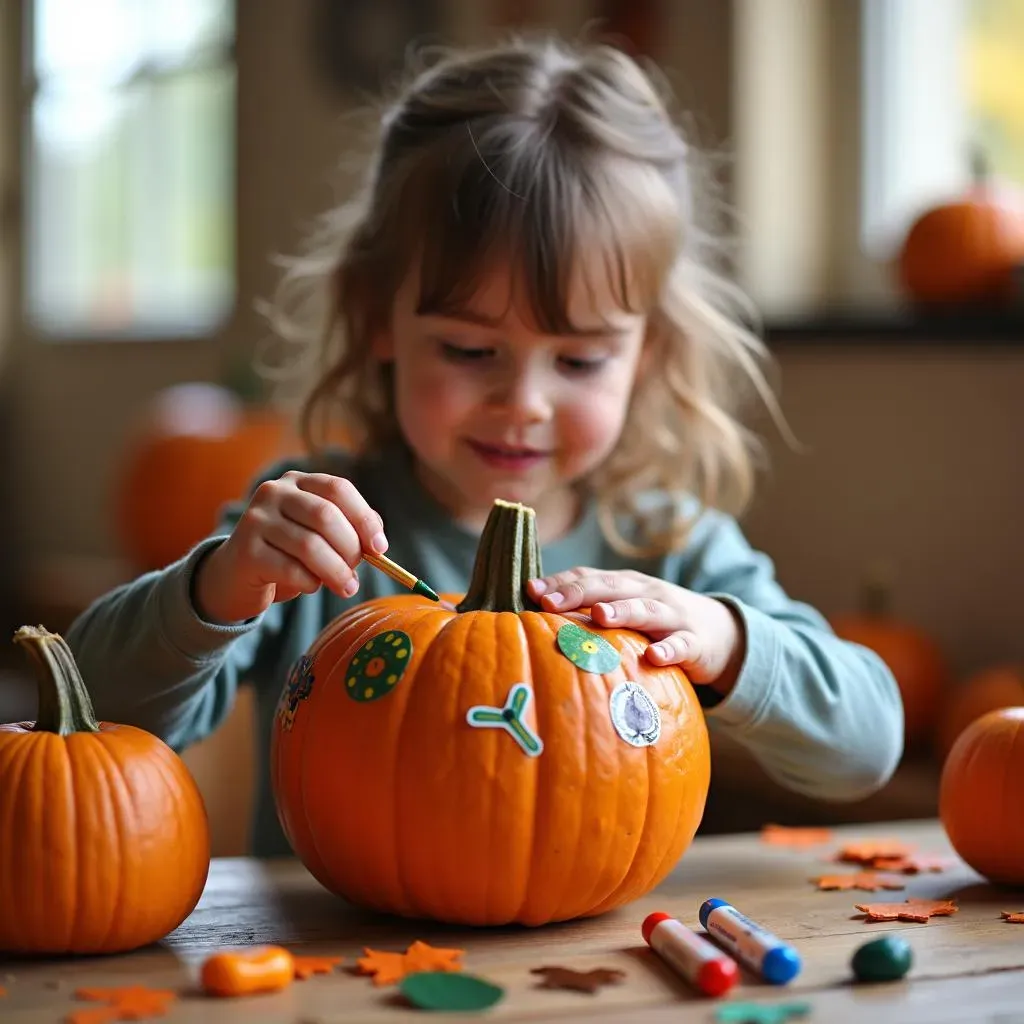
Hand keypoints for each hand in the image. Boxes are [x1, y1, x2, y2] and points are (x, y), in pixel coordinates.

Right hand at [193, 472, 387, 624]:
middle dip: (350, 549)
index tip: (380, 548)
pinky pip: (290, 569)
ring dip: (336, 571)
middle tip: (357, 572)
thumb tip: (378, 543)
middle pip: (325, 516)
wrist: (235, 575)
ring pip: (309, 545)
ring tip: (346, 587)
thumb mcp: (319, 535)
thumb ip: (349, 531)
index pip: (338, 489)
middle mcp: (274, 492)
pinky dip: (310, 582)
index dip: (364, 518)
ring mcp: (256, 519)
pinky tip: (312, 586)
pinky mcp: (246, 551)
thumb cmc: (287, 553)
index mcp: (297, 482)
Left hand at [526, 568, 745, 695]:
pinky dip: (668, 649)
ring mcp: (671, 616)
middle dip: (578, 593)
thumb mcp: (624, 611)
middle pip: (610, 588)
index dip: (559, 582)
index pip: (588, 577)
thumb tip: (534, 619)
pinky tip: (653, 657)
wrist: (720, 634)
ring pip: (644, 610)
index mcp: (623, 585)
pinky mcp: (694, 643)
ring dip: (621, 611)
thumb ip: (588, 613)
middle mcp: (645, 593)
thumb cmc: (656, 624)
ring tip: (599, 616)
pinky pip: (681, 645)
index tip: (530, 590)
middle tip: (549, 602)